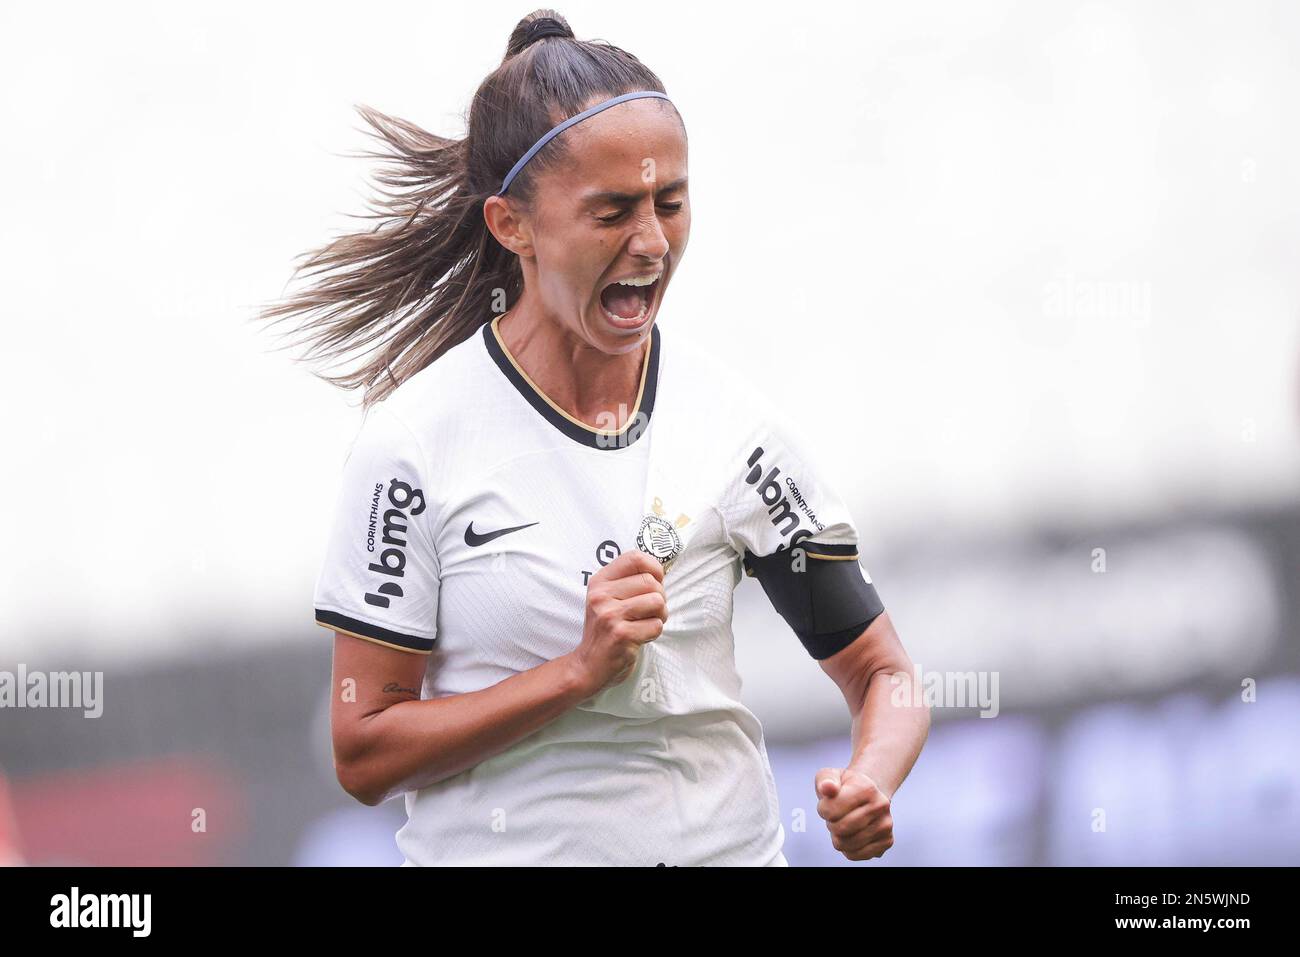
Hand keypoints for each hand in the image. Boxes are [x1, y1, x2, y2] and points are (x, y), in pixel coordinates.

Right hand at [569, 549, 666, 694]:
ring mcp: (610, 615)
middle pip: (651, 582)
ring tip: (646, 623)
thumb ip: (628, 582)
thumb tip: (661, 570)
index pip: (635, 557)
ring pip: (657, 602)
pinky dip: (654, 633)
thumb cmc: (606, 630)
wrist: (588, 665)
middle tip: (650, 611)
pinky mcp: (621, 635)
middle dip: (660, 598)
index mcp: (599, 582)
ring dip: (659, 616)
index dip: (654, 568)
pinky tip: (640, 637)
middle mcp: (601, 595)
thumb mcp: (607, 599)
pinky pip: (656, 625)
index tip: (656, 582)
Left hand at [815, 767, 893, 860]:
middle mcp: (881, 806)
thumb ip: (825, 780)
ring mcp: (886, 825)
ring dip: (838, 836)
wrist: (867, 794)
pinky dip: (847, 848)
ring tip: (844, 823)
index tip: (829, 802)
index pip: (831, 810)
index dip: (823, 809)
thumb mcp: (830, 775)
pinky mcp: (886, 841)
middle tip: (837, 815)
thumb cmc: (845, 786)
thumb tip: (828, 788)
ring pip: (846, 844)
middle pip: (840, 828)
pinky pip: (855, 854)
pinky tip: (851, 835)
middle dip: (831, 823)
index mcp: (867, 788)